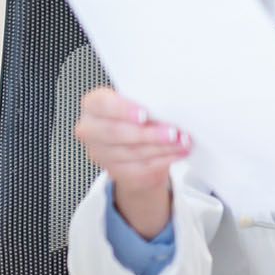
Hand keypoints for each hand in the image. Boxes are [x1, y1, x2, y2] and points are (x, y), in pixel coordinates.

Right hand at [74, 86, 190, 237]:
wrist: (135, 145)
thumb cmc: (137, 117)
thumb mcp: (140, 103)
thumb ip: (147, 103)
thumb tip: (169, 109)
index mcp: (93, 105)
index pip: (101, 104)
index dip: (123, 109)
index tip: (145, 114)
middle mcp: (91, 129)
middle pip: (116, 132)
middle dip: (148, 133)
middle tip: (173, 132)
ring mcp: (101, 153)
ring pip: (133, 151)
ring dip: (163, 147)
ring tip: (183, 142)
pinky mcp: (116, 171)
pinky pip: (142, 167)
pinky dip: (165, 159)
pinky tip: (179, 152)